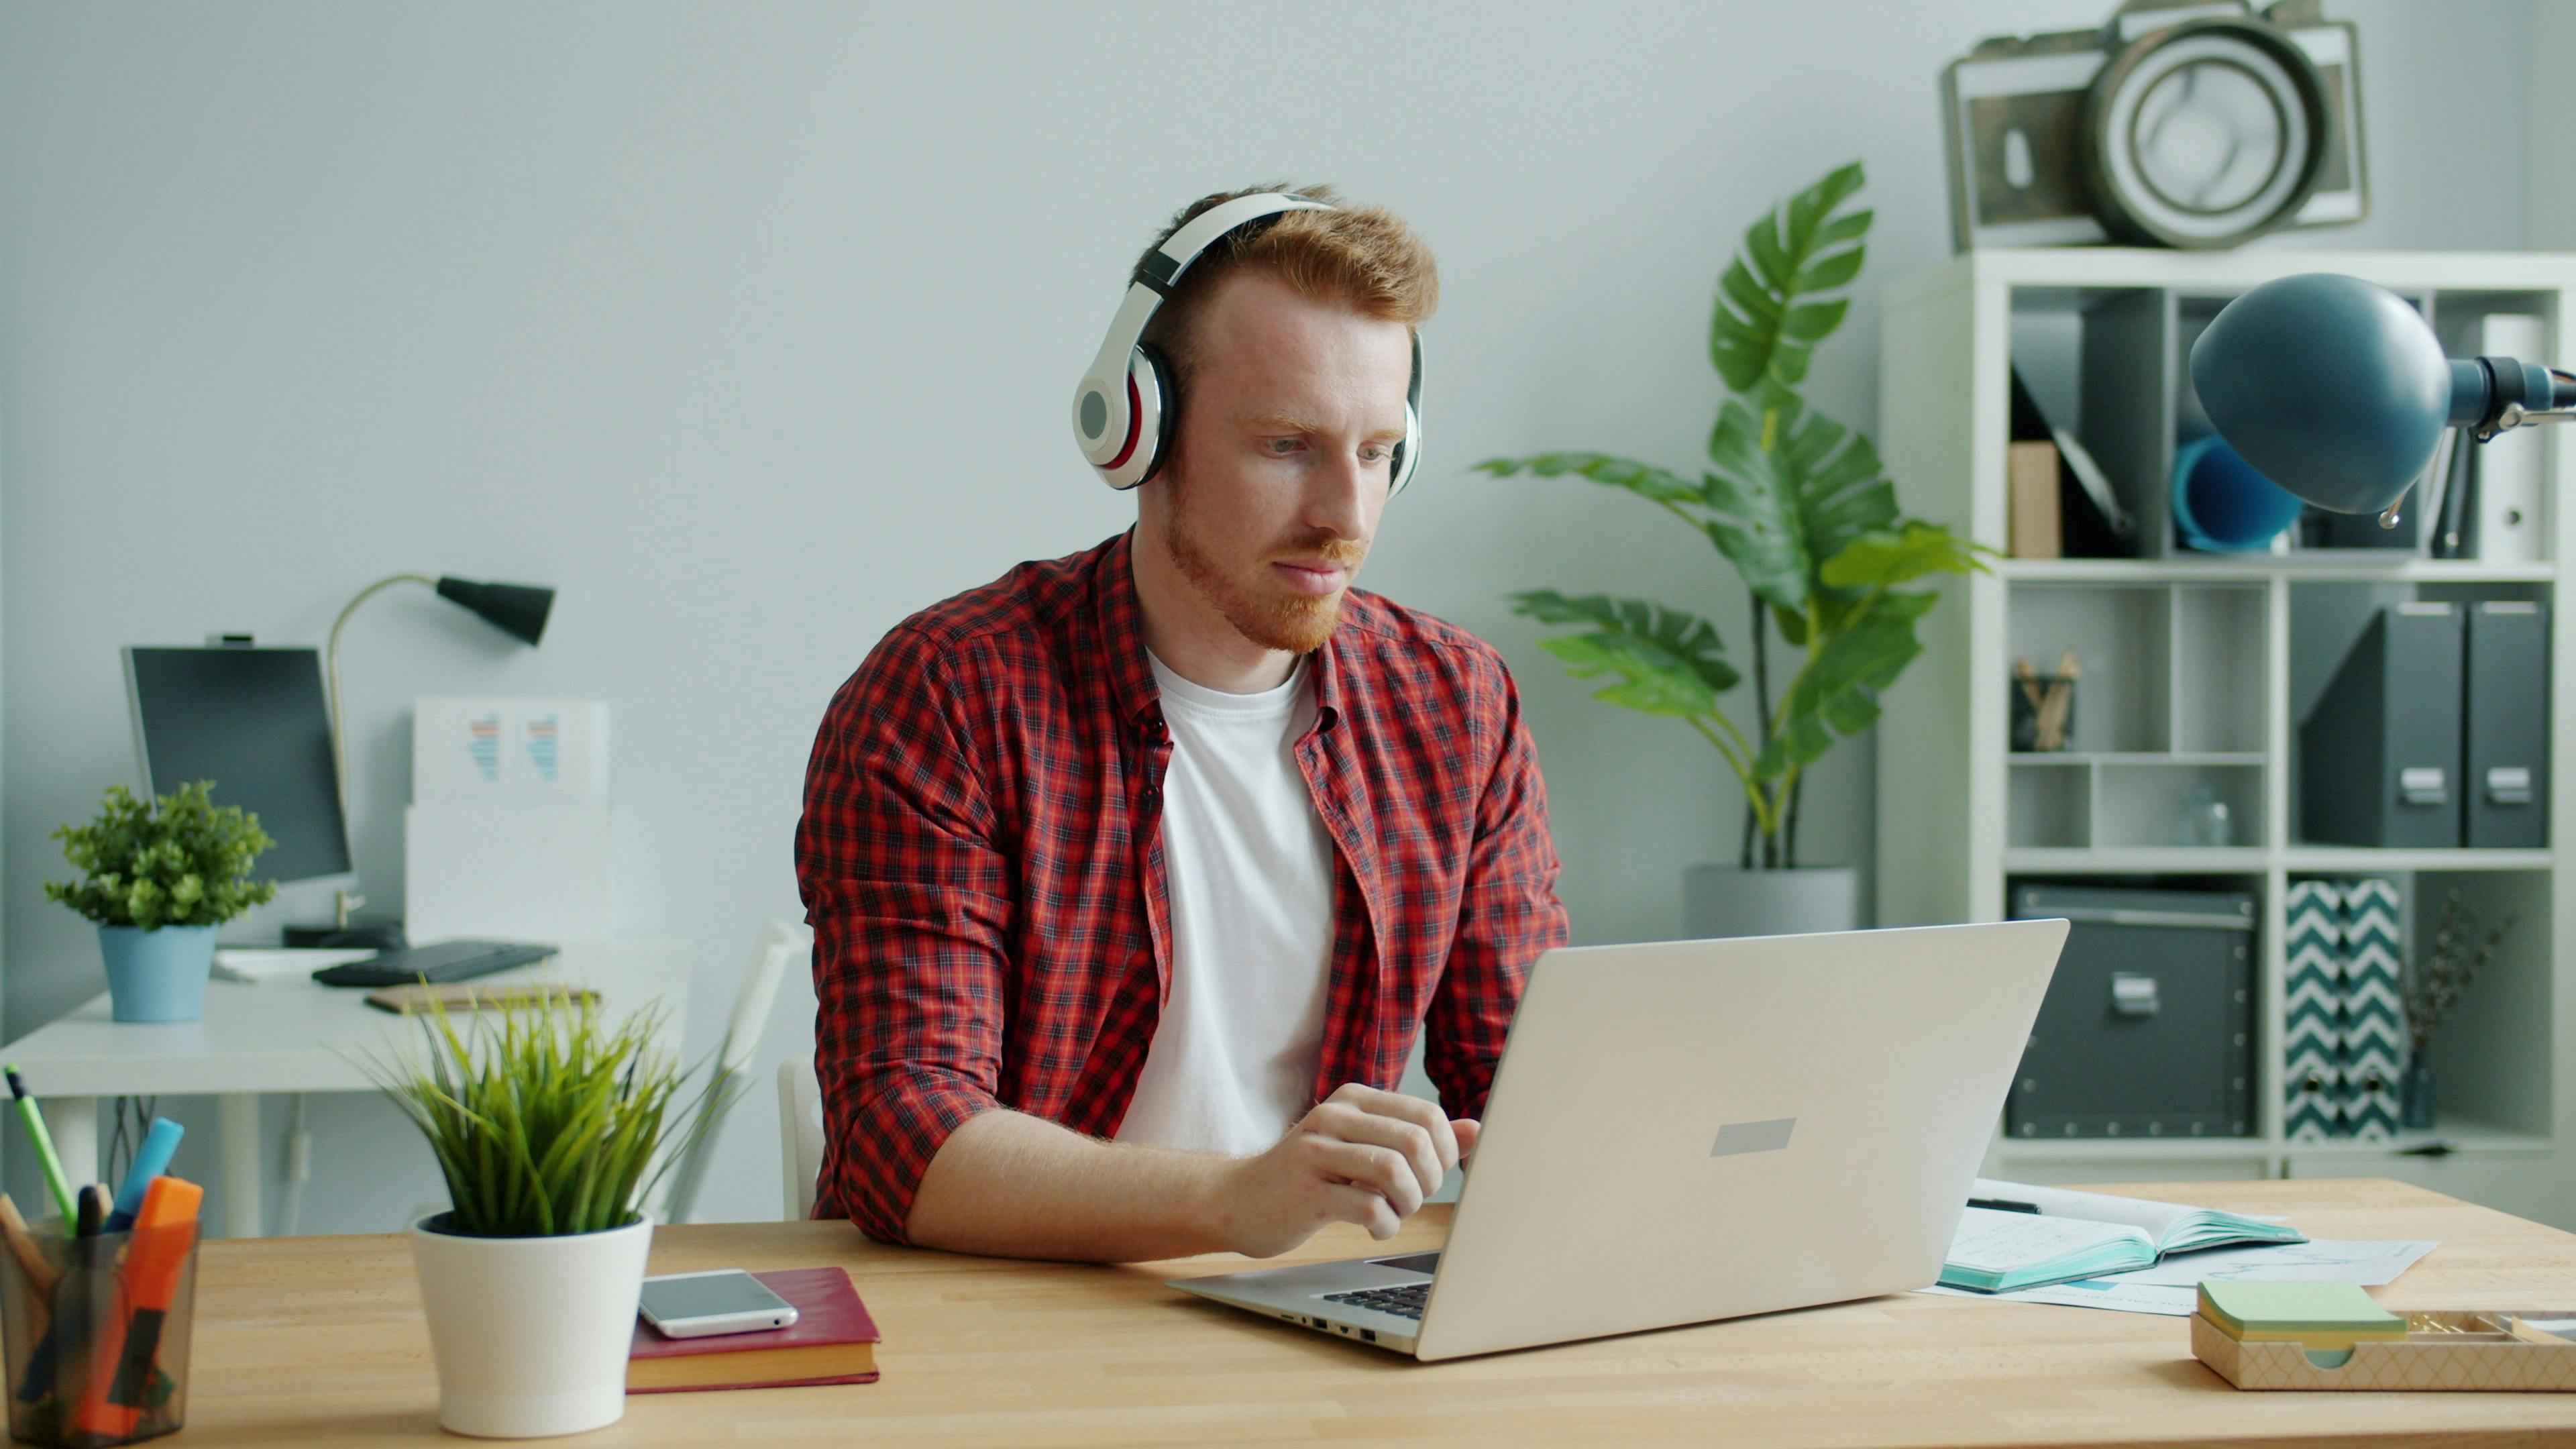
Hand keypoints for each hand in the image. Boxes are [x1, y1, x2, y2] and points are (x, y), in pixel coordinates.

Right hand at [1203, 1083, 1478, 1258]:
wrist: (1239, 1200)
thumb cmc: (1311, 1176)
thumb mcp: (1362, 1146)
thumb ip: (1416, 1137)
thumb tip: (1476, 1131)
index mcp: (1354, 1099)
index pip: (1427, 1114)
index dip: (1445, 1152)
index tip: (1433, 1176)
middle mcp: (1334, 1116)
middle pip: (1416, 1142)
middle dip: (1430, 1180)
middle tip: (1413, 1198)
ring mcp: (1315, 1153)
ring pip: (1394, 1172)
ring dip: (1408, 1203)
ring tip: (1394, 1213)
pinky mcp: (1305, 1192)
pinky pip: (1367, 1207)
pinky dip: (1384, 1225)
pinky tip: (1374, 1228)